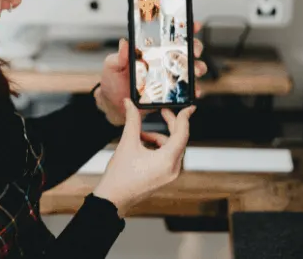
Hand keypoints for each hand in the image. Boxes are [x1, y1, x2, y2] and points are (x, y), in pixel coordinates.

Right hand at [93, 100, 193, 216]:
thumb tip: (130, 104)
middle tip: (162, 112)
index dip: (185, 117)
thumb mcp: (127, 143)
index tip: (189, 107)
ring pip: (171, 148)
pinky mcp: (164, 178)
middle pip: (178, 140)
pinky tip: (142, 146)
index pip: (182, 133)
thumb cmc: (120, 175)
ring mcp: (170, 175)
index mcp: (167, 160)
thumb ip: (132, 120)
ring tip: (140, 135)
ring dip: (158, 138)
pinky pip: (167, 157)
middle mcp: (173, 168)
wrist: (113, 199)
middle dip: (169, 125)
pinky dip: (157, 148)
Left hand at [97, 21, 207, 125]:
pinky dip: (194, 89)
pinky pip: (186, 90)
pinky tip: (195, 90)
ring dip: (198, 68)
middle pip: (185, 51)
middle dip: (195, 47)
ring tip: (195, 71)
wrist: (114, 104)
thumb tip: (124, 43)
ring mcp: (167, 76)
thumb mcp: (111, 66)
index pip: (168, 37)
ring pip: (190, 69)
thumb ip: (118, 56)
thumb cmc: (113, 82)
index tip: (193, 25)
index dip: (183, 29)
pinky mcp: (170, 92)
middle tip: (193, 51)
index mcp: (150, 52)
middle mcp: (161, 62)